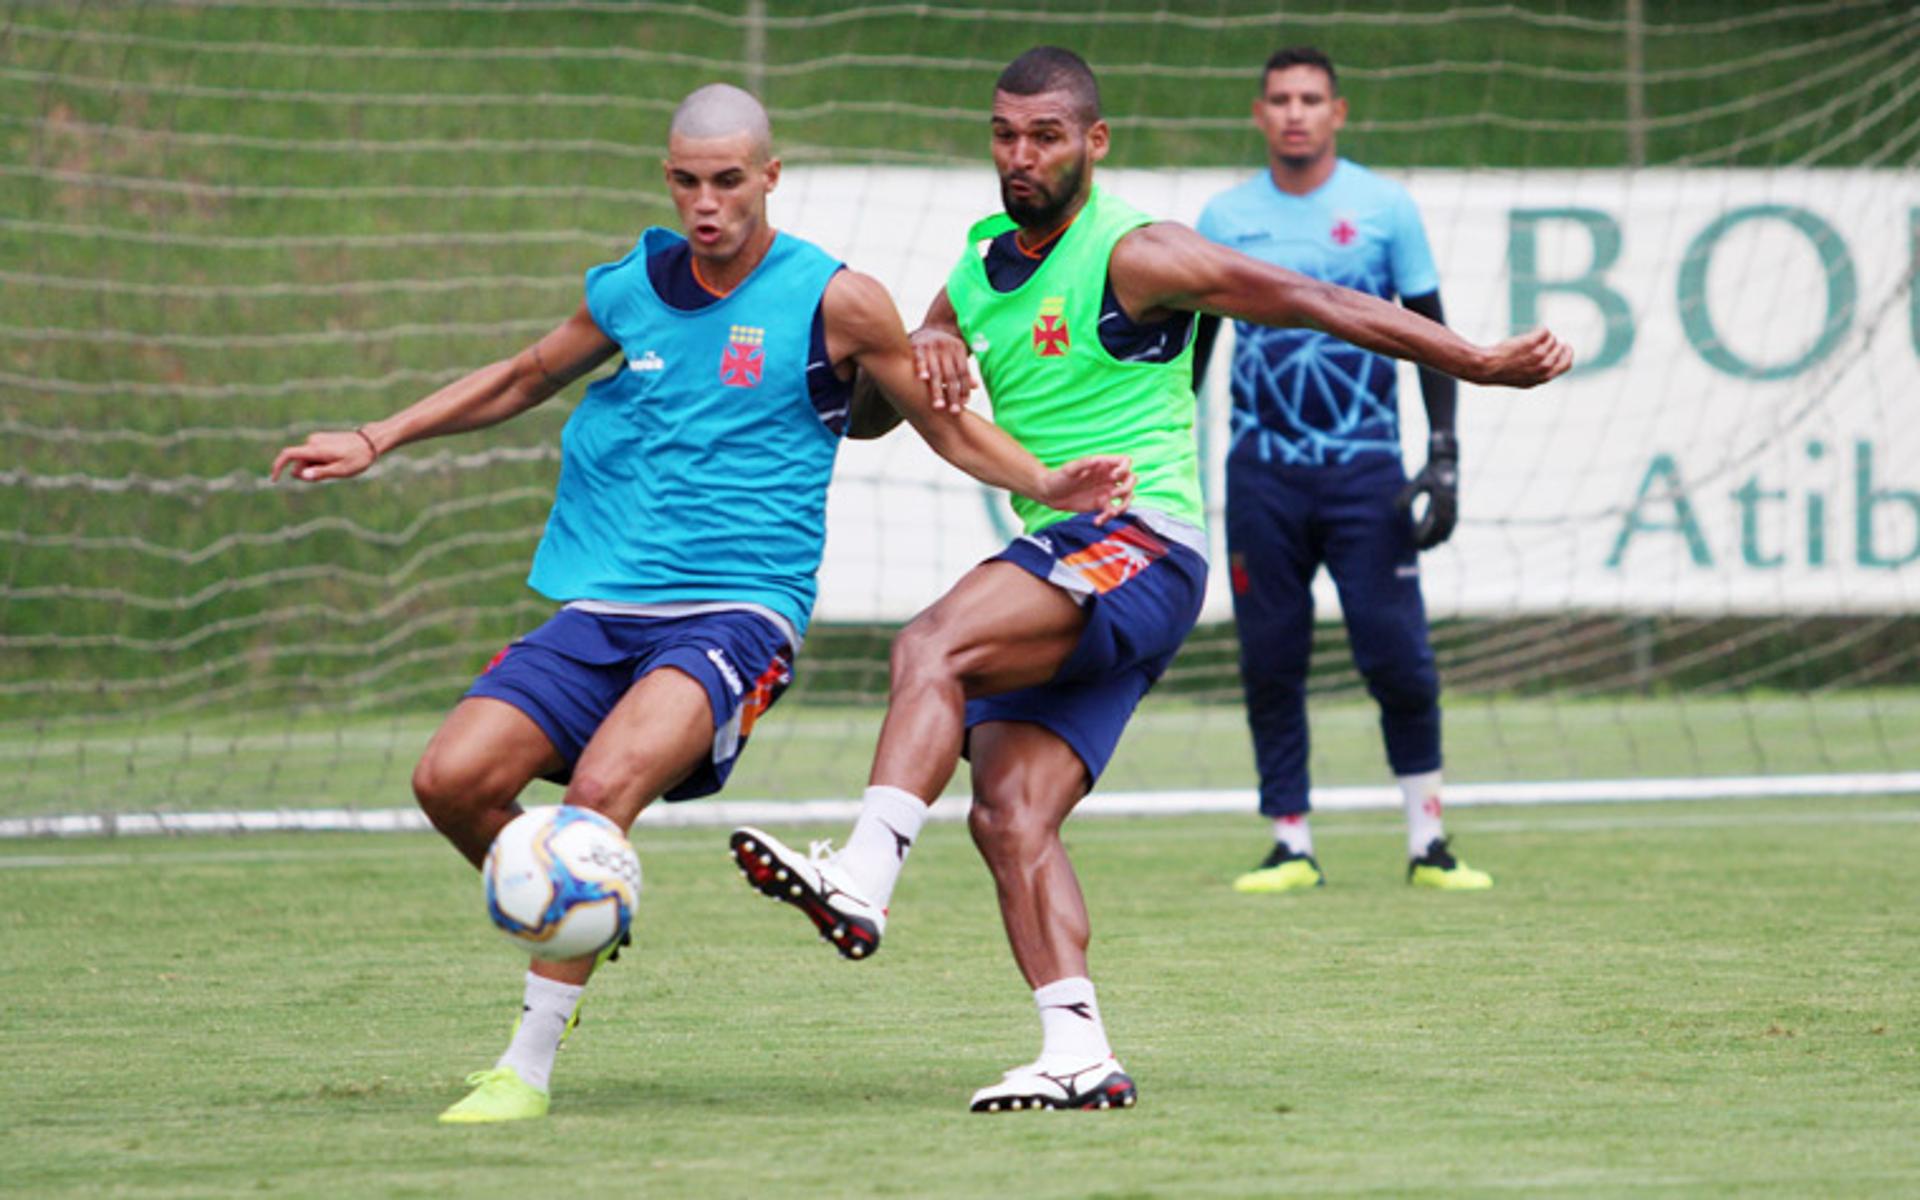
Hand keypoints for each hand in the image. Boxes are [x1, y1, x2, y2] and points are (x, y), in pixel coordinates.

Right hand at [270, 428, 378, 482]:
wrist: (370, 441)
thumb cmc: (358, 458)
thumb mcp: (341, 470)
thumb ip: (320, 473)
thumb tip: (302, 475)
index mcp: (315, 449)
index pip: (288, 455)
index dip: (278, 466)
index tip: (274, 479)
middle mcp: (312, 441)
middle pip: (299, 462)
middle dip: (307, 472)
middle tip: (331, 474)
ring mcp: (316, 439)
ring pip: (307, 460)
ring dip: (315, 467)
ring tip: (337, 466)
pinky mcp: (321, 439)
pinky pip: (313, 455)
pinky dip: (319, 462)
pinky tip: (336, 461)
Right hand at [910, 327, 973, 412]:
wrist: (926, 329)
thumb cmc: (944, 349)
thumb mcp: (956, 355)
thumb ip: (963, 371)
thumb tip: (976, 386)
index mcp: (959, 349)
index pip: (963, 373)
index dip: (964, 389)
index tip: (964, 405)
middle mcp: (947, 347)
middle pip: (951, 375)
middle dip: (952, 394)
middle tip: (954, 412)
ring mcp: (931, 346)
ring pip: (936, 371)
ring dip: (937, 389)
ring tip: (938, 406)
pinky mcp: (917, 345)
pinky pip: (919, 358)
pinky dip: (921, 368)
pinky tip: (923, 379)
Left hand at [1037, 455, 1134, 523]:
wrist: (1050, 494)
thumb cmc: (1058, 477)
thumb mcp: (1069, 469)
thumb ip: (1083, 464)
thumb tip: (1097, 460)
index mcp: (1103, 464)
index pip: (1125, 461)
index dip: (1125, 468)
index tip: (1114, 476)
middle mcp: (1108, 477)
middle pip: (1131, 480)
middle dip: (1127, 489)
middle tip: (1113, 495)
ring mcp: (1106, 491)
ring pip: (1126, 498)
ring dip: (1123, 507)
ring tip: (1110, 513)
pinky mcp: (1101, 504)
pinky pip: (1112, 511)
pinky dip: (1107, 518)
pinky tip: (1097, 521)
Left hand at [1395, 434, 1457, 549]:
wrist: (1446, 461)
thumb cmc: (1429, 472)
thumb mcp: (1417, 482)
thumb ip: (1408, 496)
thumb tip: (1399, 510)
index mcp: (1439, 498)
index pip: (1432, 522)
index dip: (1424, 534)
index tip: (1415, 542)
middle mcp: (1449, 503)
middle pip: (1441, 527)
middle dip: (1431, 540)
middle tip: (1421, 550)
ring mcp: (1454, 504)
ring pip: (1449, 527)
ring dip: (1440, 539)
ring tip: (1430, 549)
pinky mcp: (1456, 505)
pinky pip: (1454, 522)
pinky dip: (1448, 532)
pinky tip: (1443, 541)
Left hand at [1472, 328, 1573, 386]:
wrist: (1486, 367)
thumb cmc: (1503, 372)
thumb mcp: (1524, 379)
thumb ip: (1540, 373)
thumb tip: (1552, 362)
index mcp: (1543, 378)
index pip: (1566, 365)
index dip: (1568, 354)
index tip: (1565, 345)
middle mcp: (1542, 367)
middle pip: (1559, 350)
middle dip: (1555, 343)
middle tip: (1547, 339)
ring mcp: (1537, 354)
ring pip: (1552, 339)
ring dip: (1545, 336)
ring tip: (1531, 339)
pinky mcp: (1530, 342)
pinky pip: (1544, 331)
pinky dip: (1541, 330)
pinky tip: (1532, 332)